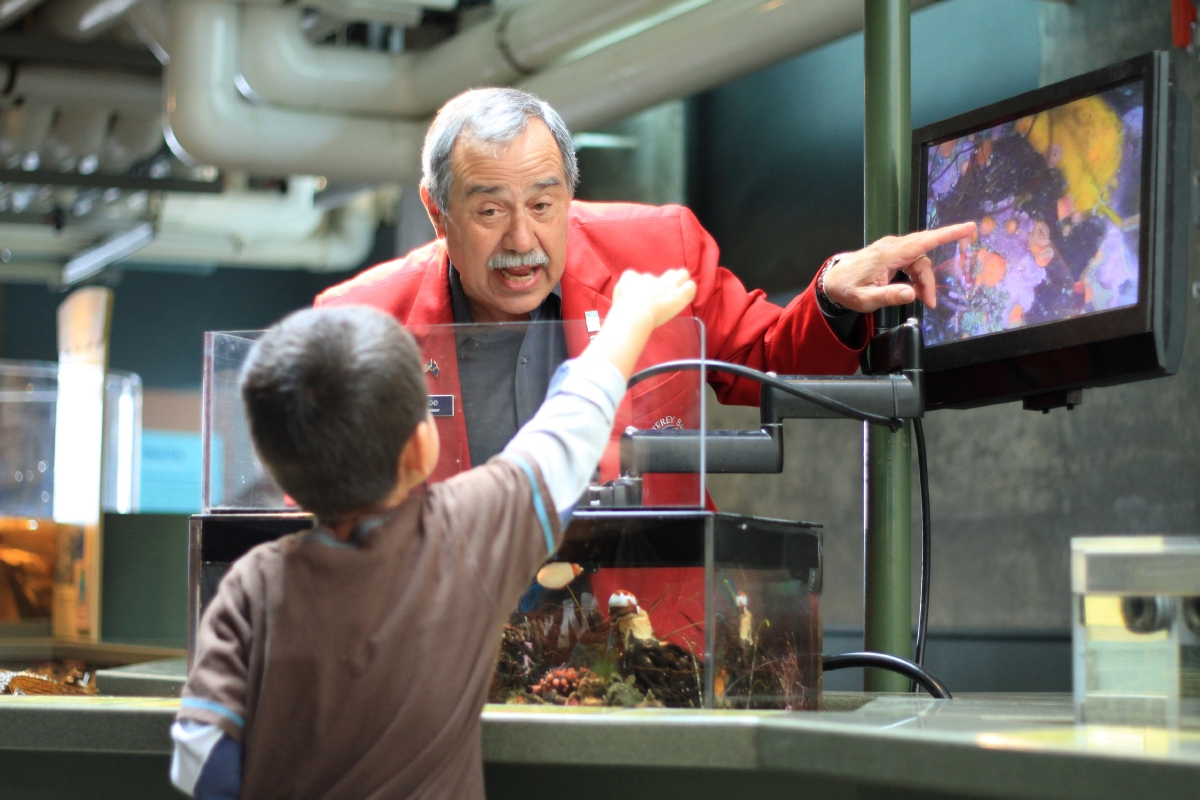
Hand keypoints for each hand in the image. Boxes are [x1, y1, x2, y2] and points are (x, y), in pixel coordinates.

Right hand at [610, 268, 696, 327]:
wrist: (633, 315)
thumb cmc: (622, 311)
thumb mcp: (617, 295)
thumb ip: (622, 289)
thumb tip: (627, 290)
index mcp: (634, 278)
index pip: (642, 277)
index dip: (646, 287)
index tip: (645, 297)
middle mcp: (652, 279)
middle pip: (667, 274)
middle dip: (668, 282)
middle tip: (666, 296)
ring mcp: (667, 287)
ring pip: (682, 274)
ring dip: (681, 283)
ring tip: (678, 294)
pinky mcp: (678, 296)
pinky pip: (691, 286)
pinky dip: (689, 290)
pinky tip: (685, 298)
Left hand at [822, 222, 976, 312]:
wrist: (832, 281)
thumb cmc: (848, 289)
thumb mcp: (866, 300)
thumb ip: (889, 296)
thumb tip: (912, 294)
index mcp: (888, 254)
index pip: (922, 241)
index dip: (947, 234)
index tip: (968, 228)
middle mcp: (892, 247)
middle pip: (923, 256)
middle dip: (929, 278)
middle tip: (930, 301)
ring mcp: (892, 248)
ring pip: (919, 260)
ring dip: (922, 280)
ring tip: (921, 300)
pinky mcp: (892, 253)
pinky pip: (912, 261)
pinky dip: (916, 276)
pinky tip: (913, 290)